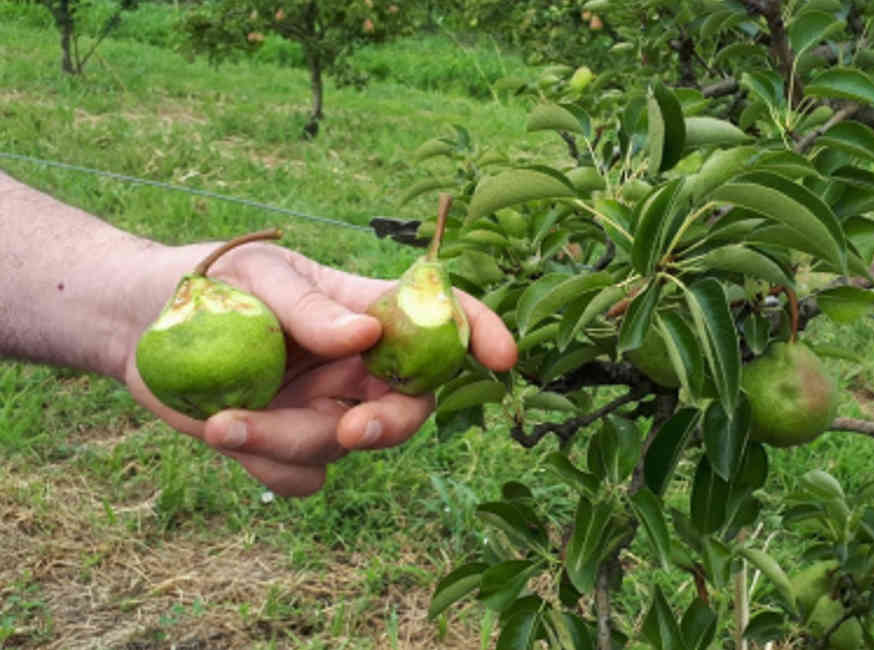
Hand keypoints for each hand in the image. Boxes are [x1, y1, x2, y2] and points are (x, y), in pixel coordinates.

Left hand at [122, 242, 516, 496]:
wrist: (137, 326)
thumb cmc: (210, 282)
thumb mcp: (258, 275)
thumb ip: (310, 307)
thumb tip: (366, 334)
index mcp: (366, 310)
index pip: (439, 319)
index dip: (479, 334)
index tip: (503, 357)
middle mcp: (359, 365)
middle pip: (413, 403)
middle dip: (393, 423)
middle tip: (353, 429)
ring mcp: (327, 408)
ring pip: (347, 445)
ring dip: (289, 441)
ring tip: (221, 420)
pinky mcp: (289, 446)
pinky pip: (306, 477)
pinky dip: (267, 465)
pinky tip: (224, 431)